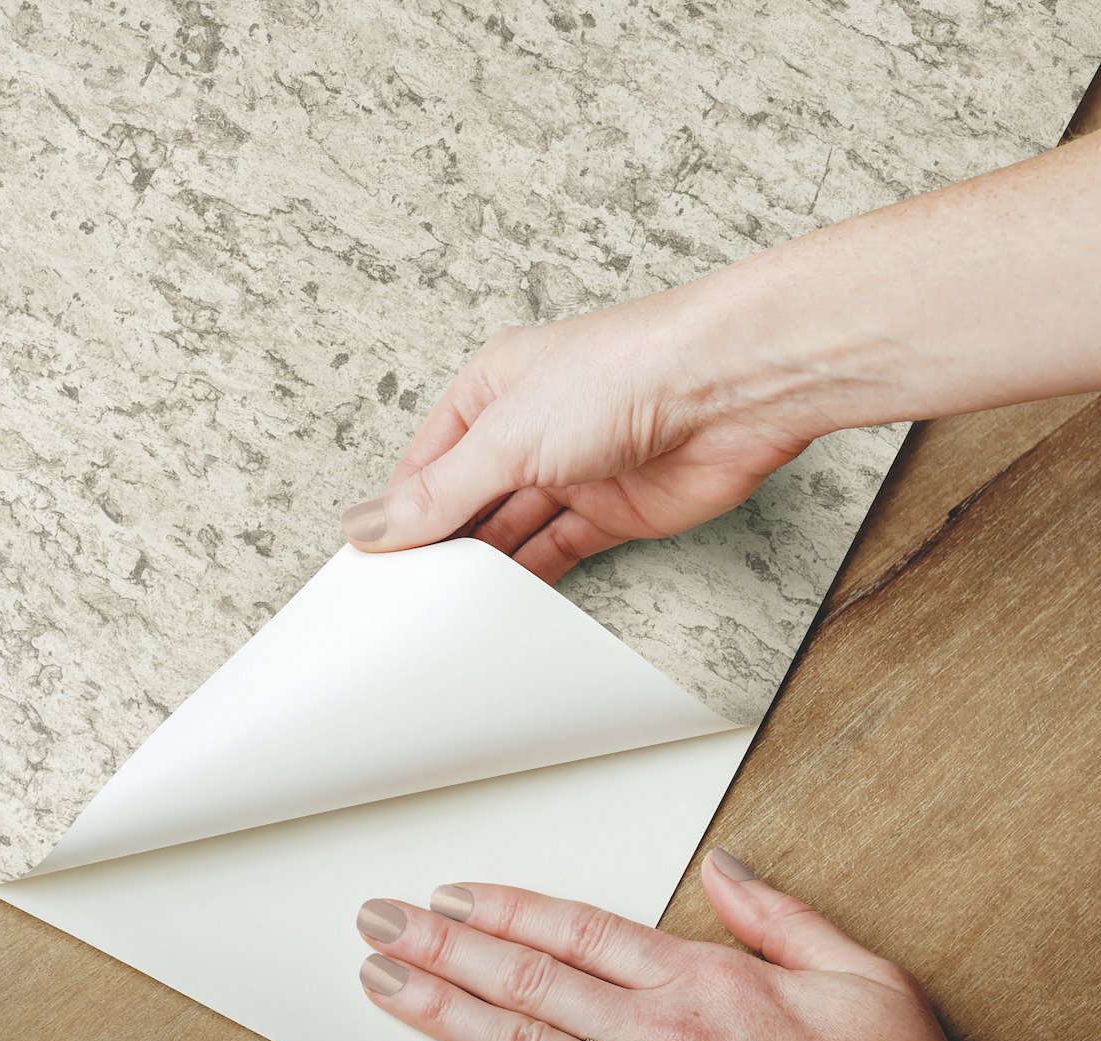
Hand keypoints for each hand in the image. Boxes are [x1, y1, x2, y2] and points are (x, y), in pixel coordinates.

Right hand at [339, 299, 814, 582]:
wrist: (729, 389)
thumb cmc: (625, 372)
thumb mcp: (506, 436)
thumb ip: (439, 492)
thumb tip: (372, 524)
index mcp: (491, 390)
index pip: (426, 464)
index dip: (398, 513)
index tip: (371, 564)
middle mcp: (529, 429)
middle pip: (466, 502)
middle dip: (440, 545)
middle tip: (405, 598)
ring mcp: (572, 471)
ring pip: (511, 531)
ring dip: (484, 568)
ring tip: (446, 610)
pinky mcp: (614, 512)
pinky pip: (558, 552)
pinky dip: (532, 579)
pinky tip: (503, 605)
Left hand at [354, 850, 988, 1040]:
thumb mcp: (860, 976)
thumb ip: (779, 916)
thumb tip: (723, 867)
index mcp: (705, 985)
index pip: (575, 929)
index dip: (502, 908)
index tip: (451, 894)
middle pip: (526, 980)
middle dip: (442, 946)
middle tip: (383, 923)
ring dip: (440, 1010)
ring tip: (385, 980)